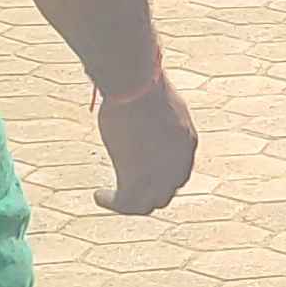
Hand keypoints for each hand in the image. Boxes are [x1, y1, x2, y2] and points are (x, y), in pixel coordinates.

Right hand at [95, 69, 196, 215]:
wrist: (136, 83)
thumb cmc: (143, 81)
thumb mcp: (155, 100)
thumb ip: (152, 116)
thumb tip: (139, 110)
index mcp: (187, 141)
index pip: (179, 173)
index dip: (161, 180)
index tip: (142, 177)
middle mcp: (179, 161)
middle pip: (165, 193)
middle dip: (146, 196)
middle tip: (125, 193)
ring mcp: (160, 172)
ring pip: (147, 204)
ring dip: (127, 204)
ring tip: (108, 197)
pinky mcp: (137, 178)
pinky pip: (125, 203)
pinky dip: (112, 203)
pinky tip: (98, 195)